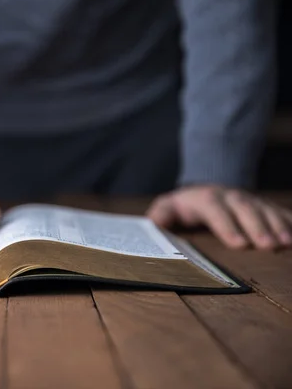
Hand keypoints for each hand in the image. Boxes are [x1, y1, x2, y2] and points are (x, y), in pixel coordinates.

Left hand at [147, 185, 291, 249]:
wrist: (204, 188)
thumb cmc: (184, 206)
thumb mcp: (168, 206)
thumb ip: (161, 214)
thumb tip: (156, 222)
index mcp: (205, 199)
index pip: (216, 211)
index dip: (228, 226)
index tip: (239, 244)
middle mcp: (230, 196)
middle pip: (245, 209)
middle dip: (258, 227)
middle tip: (268, 246)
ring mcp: (249, 200)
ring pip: (265, 209)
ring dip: (277, 225)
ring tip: (286, 243)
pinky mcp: (262, 205)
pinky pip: (279, 211)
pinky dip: (290, 221)